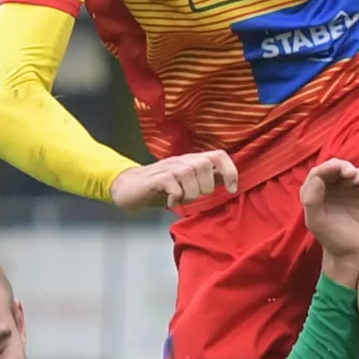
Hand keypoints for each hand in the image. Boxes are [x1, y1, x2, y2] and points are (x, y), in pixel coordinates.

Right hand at [109, 149, 238, 209]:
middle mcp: (181, 161)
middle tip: (196, 197)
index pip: (219, 156)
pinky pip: (172, 184)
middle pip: (205, 164)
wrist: (127, 188)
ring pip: (189, 172)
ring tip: (182, 200)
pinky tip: (170, 203)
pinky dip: (175, 196)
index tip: (231, 189)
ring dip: (191, 192)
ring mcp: (167, 168)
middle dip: (206, 185)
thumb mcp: (186, 184)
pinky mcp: (155, 179)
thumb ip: (205, 181)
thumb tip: (228, 182)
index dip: (230, 171)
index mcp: (192, 161)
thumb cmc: (158, 188)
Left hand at [300, 158, 358, 287]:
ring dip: (353, 171)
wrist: (352, 250)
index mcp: (315, 192)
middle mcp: (330, 186)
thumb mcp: (316, 222)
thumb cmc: (331, 237)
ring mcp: (347, 187)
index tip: (335, 169)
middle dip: (341, 166)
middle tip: (348, 173)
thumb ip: (311, 201)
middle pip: (334, 167)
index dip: (325, 168)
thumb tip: (317, 178)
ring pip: (350, 170)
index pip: (318, 173)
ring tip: (356, 180)